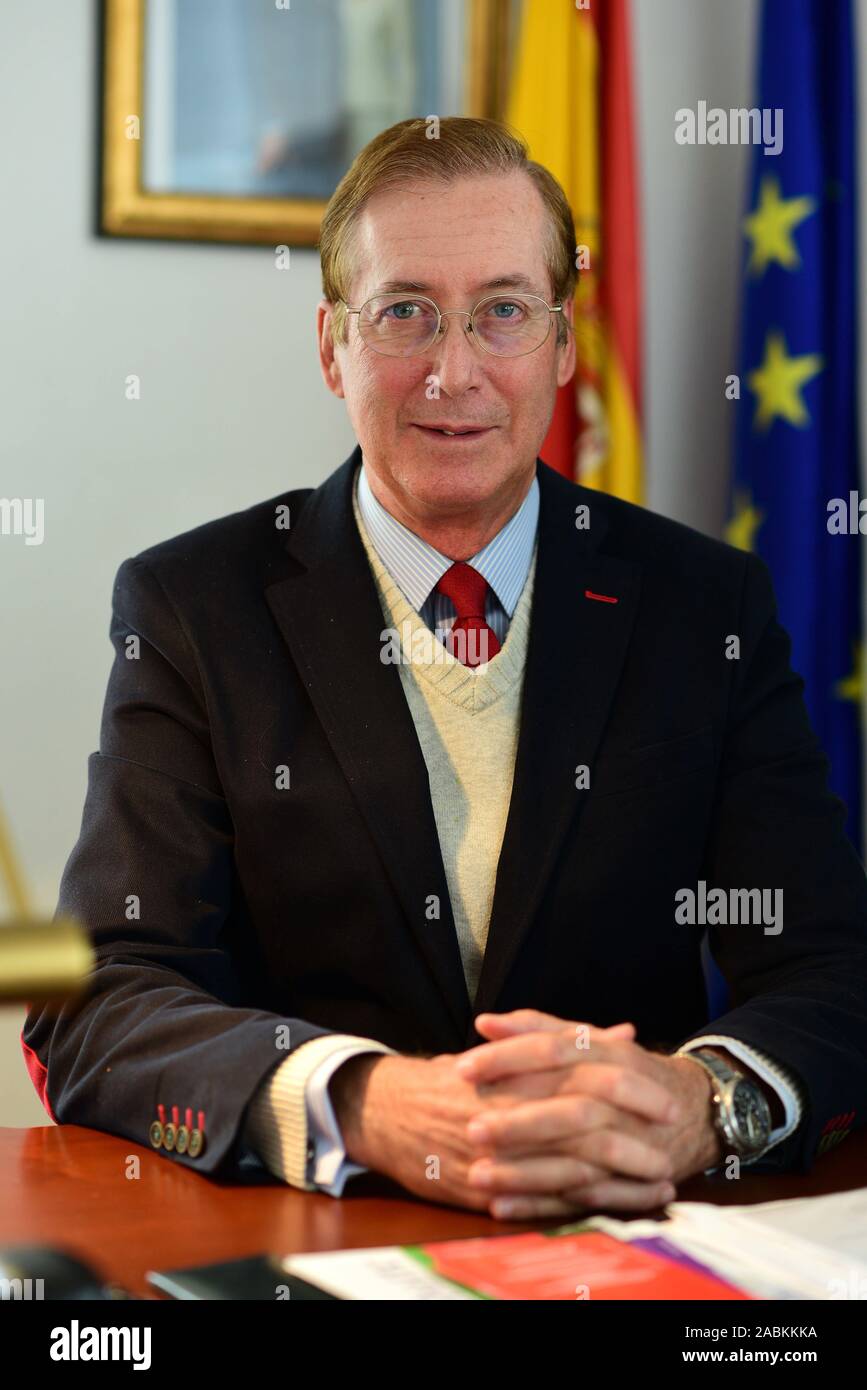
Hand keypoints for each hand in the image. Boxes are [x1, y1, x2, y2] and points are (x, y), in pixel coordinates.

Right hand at [329, 1021, 639, 1214]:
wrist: (384, 1110)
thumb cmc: (456, 1078)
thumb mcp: (508, 1050)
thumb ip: (568, 1041)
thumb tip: (624, 1031)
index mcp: (516, 1069)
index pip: (583, 1074)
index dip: (630, 1088)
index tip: (667, 1099)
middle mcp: (508, 1109)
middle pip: (582, 1124)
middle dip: (634, 1139)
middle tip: (673, 1146)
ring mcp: (496, 1153)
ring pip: (567, 1169)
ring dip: (620, 1180)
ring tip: (661, 1183)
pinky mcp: (484, 1189)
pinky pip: (541, 1202)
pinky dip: (584, 1204)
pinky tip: (618, 1205)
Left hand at [453, 1009, 721, 1219]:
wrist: (694, 1110)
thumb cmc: (625, 1070)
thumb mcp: (588, 1041)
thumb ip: (537, 1027)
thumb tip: (485, 1022)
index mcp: (606, 1054)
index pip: (553, 1051)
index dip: (507, 1058)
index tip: (463, 1068)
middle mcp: (619, 1098)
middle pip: (568, 1108)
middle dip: (519, 1121)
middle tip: (471, 1129)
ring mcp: (628, 1142)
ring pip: (577, 1159)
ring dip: (527, 1170)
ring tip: (479, 1176)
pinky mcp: (625, 1181)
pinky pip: (584, 1196)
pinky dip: (544, 1204)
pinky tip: (503, 1206)